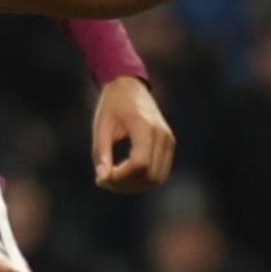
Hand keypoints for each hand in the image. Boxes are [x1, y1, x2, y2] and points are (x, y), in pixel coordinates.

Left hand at [93, 76, 175, 192]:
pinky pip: (160, 172)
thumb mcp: (101, 126)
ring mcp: (168, 140)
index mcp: (144, 126)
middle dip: (127, 185)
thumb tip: (102, 179)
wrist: (130, 86)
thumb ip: (101, 153)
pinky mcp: (169, 144)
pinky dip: (144, 179)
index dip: (121, 177)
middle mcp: (162, 134)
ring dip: (136, 185)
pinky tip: (126, 173)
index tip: (102, 177)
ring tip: (115, 178)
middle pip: (150, 175)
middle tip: (105, 180)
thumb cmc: (112, 105)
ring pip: (158, 178)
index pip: (139, 164)